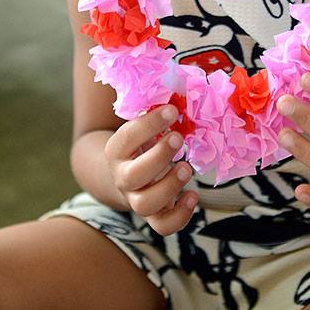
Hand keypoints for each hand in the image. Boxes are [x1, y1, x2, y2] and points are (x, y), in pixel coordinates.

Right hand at [105, 105, 197, 235]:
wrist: (127, 173)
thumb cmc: (143, 142)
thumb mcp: (145, 125)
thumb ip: (158, 111)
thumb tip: (188, 83)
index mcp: (117, 150)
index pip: (127, 138)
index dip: (149, 124)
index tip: (172, 110)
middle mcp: (122, 177)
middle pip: (133, 176)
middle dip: (158, 156)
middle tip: (178, 138)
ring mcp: (136, 199)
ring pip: (146, 205)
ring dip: (169, 187)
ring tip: (187, 168)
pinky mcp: (154, 216)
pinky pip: (162, 226)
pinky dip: (180, 215)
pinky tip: (193, 195)